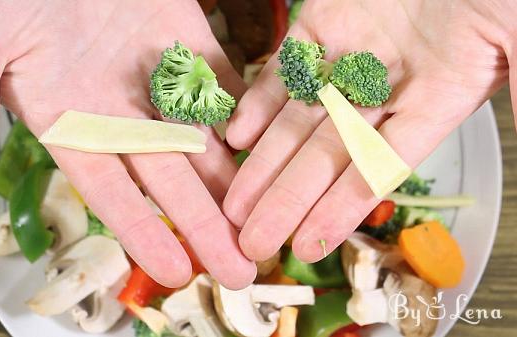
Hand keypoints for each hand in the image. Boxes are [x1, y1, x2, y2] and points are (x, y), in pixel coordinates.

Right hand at [0, 0, 255, 288]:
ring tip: (264, 219)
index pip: (111, 193)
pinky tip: (271, 144)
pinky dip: (245, 110)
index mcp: (72, 123)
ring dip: (234, 179)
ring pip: (203, 138)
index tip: (179, 272)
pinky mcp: (185, 36)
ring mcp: (156, 75)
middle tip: (240, 269)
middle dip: (206, 224)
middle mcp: (119, 109)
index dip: (144, 233)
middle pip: (170, 177)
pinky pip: (222, 79)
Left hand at [225, 0, 516, 261]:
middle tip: (251, 240)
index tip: (307, 245)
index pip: (380, 168)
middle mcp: (387, 87)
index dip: (341, 210)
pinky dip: (261, 99)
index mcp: (437, 99)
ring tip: (234, 204)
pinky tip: (238, 135)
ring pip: (299, 121)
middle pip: (327, 156)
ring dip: (265, 162)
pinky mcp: (322, 22)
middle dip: (287, 199)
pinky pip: (286, 68)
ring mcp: (351, 55)